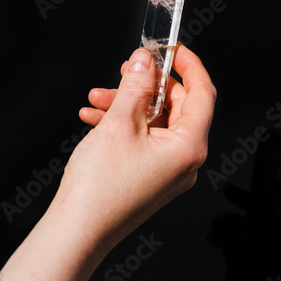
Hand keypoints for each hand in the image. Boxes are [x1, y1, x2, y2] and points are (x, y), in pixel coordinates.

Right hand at [60, 43, 216, 251]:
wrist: (77, 232)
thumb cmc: (100, 186)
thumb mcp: (120, 123)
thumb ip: (136, 85)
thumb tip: (145, 61)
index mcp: (190, 147)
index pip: (203, 93)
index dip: (190, 65)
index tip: (174, 48)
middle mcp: (185, 161)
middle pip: (176, 106)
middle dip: (147, 85)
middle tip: (127, 69)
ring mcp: (168, 171)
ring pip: (155, 122)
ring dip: (128, 104)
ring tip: (97, 98)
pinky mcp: (151, 177)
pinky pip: (144, 140)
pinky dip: (124, 124)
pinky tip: (96, 117)